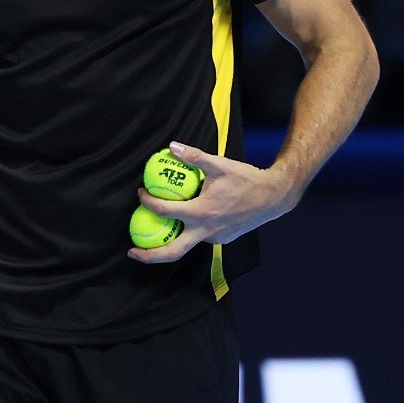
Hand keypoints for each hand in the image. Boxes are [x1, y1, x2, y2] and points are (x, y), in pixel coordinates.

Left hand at [128, 141, 296, 264]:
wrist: (272, 197)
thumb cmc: (245, 179)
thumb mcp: (219, 165)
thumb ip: (194, 157)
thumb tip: (171, 147)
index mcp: (201, 212)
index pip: (164, 211)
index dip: (148, 202)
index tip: (141, 194)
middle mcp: (206, 231)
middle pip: (171, 252)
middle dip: (148, 255)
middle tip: (131, 251)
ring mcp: (215, 238)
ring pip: (188, 244)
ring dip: (171, 241)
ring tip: (156, 233)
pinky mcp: (222, 239)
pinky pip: (201, 237)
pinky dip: (190, 232)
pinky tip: (187, 220)